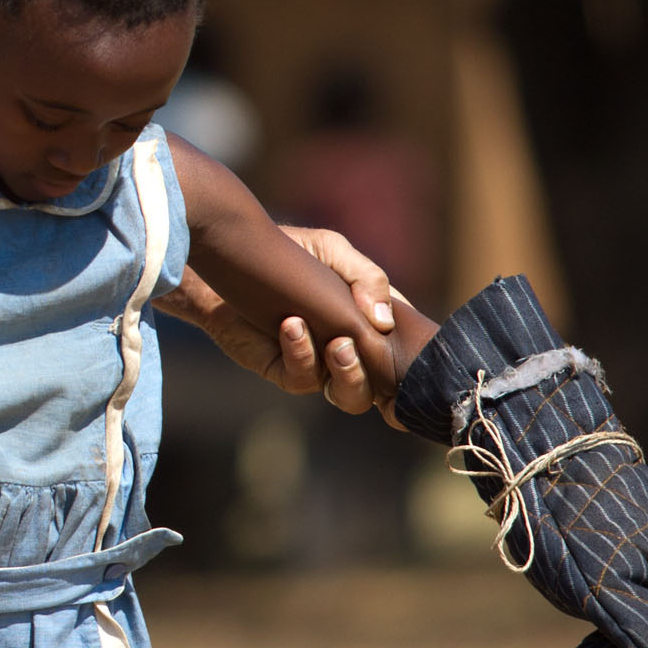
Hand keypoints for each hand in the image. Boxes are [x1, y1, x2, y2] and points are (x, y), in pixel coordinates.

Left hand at [159, 226, 401, 424]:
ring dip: (348, 374)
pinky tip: (291, 325)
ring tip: (335, 342)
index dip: (416, 361)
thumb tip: (384, 322)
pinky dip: (302, 353)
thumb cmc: (287, 252)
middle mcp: (351, 349)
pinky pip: (304, 379)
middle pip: (385, 388)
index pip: (407, 353)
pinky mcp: (286, 371)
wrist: (230, 259)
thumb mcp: (332, 251)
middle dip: (378, 375)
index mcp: (371, 322)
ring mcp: (321, 364)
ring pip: (351, 396)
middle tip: (352, 342)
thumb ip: (367, 277)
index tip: (415, 354)